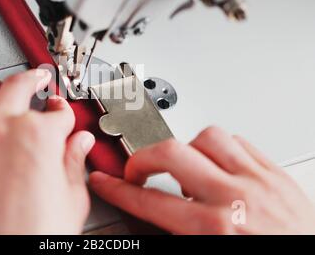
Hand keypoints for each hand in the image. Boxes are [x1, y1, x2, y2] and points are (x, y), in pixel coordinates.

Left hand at [0, 69, 94, 233]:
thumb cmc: (38, 235)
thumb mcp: (71, 198)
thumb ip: (74, 162)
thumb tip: (80, 143)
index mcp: (39, 137)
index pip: (58, 113)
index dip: (65, 112)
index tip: (62, 113)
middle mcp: (2, 132)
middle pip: (17, 86)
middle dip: (33, 78)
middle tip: (37, 80)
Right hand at [90, 126, 314, 233]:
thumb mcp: (207, 252)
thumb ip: (178, 232)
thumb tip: (154, 218)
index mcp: (213, 228)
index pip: (149, 201)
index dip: (119, 189)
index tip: (106, 182)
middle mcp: (234, 198)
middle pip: (172, 154)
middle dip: (143, 158)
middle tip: (138, 168)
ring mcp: (257, 180)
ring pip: (207, 138)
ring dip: (186, 148)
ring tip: (182, 165)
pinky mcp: (275, 173)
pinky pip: (239, 142)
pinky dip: (220, 148)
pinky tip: (216, 162)